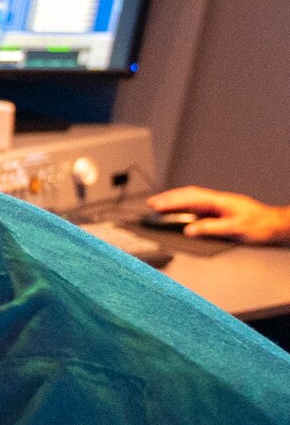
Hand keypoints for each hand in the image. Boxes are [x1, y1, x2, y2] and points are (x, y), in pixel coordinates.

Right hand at [146, 186, 289, 244]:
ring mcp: (219, 203)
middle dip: (168, 197)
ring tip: (159, 204)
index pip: (191, 199)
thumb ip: (210, 228)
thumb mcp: (235, 229)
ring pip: (192, 197)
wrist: (274, 224)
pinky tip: (179, 208)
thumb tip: (189, 229)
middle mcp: (218, 200)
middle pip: (189, 194)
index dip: (172, 202)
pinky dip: (184, 204)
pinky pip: (198, 203)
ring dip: (175, 199)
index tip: (156, 206)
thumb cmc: (259, 225)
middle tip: (151, 203)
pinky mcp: (220, 209)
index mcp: (220, 202)